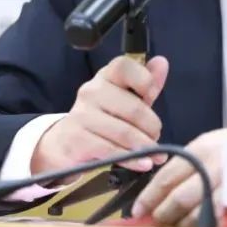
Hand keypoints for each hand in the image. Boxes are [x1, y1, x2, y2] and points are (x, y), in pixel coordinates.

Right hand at [31, 55, 169, 175]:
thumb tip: (162, 62)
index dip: (145, 80)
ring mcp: (81, 115)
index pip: (125, 67)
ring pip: (124, 132)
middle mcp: (91, 91)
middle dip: (152, 127)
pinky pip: (111, 151)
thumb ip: (146, 83)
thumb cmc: (103, 118)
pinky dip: (132, 160)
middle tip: (156, 137)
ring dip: (145, 147)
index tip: (152, 96)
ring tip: (155, 154)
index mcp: (106, 76)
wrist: (65, 142)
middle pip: (133, 107)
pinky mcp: (76, 139)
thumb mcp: (126, 98)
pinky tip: (143, 164)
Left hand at [132, 111, 226, 226]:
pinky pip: (219, 220)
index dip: (148, 197)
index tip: (136, 211)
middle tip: (156, 225)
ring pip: (196, 215)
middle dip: (163, 216)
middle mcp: (212, 164)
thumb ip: (192, 162)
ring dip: (183, 226)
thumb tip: (166, 187)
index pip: (165, 177)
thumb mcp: (216, 142)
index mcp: (201, 148)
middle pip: (177, 200)